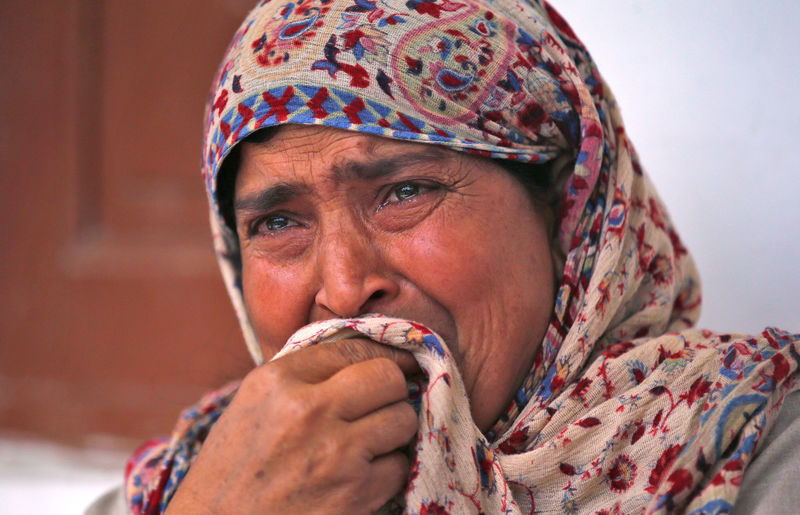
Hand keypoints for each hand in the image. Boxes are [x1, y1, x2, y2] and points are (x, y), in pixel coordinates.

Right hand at [166, 338, 419, 513]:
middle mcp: (308, 410)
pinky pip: (399, 467)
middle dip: (392, 391)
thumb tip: (360, 361)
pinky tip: (361, 476)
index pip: (351, 348)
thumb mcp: (252, 406)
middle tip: (382, 405)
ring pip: (402, 419)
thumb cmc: (230, 471)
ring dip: (393, 432)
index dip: (382, 354)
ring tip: (370, 443)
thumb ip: (301, 377)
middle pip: (387, 378)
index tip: (398, 361)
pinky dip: (387, 473)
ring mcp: (335, 452)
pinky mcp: (354, 493)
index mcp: (278, 381)